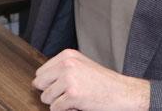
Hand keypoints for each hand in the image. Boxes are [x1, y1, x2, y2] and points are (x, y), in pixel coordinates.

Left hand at [32, 49, 149, 110]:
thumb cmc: (103, 82)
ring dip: (58, 103)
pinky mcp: (72, 95)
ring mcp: (69, 79)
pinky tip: (78, 106)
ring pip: (46, 97)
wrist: (124, 93)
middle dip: (50, 93)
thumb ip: (61, 69)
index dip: (49, 84)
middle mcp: (66, 64)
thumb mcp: (81, 66)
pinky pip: (55, 108)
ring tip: (75, 100)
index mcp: (67, 55)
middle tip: (66, 95)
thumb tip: (37, 81)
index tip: (62, 88)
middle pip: (40, 84)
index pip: (41, 72)